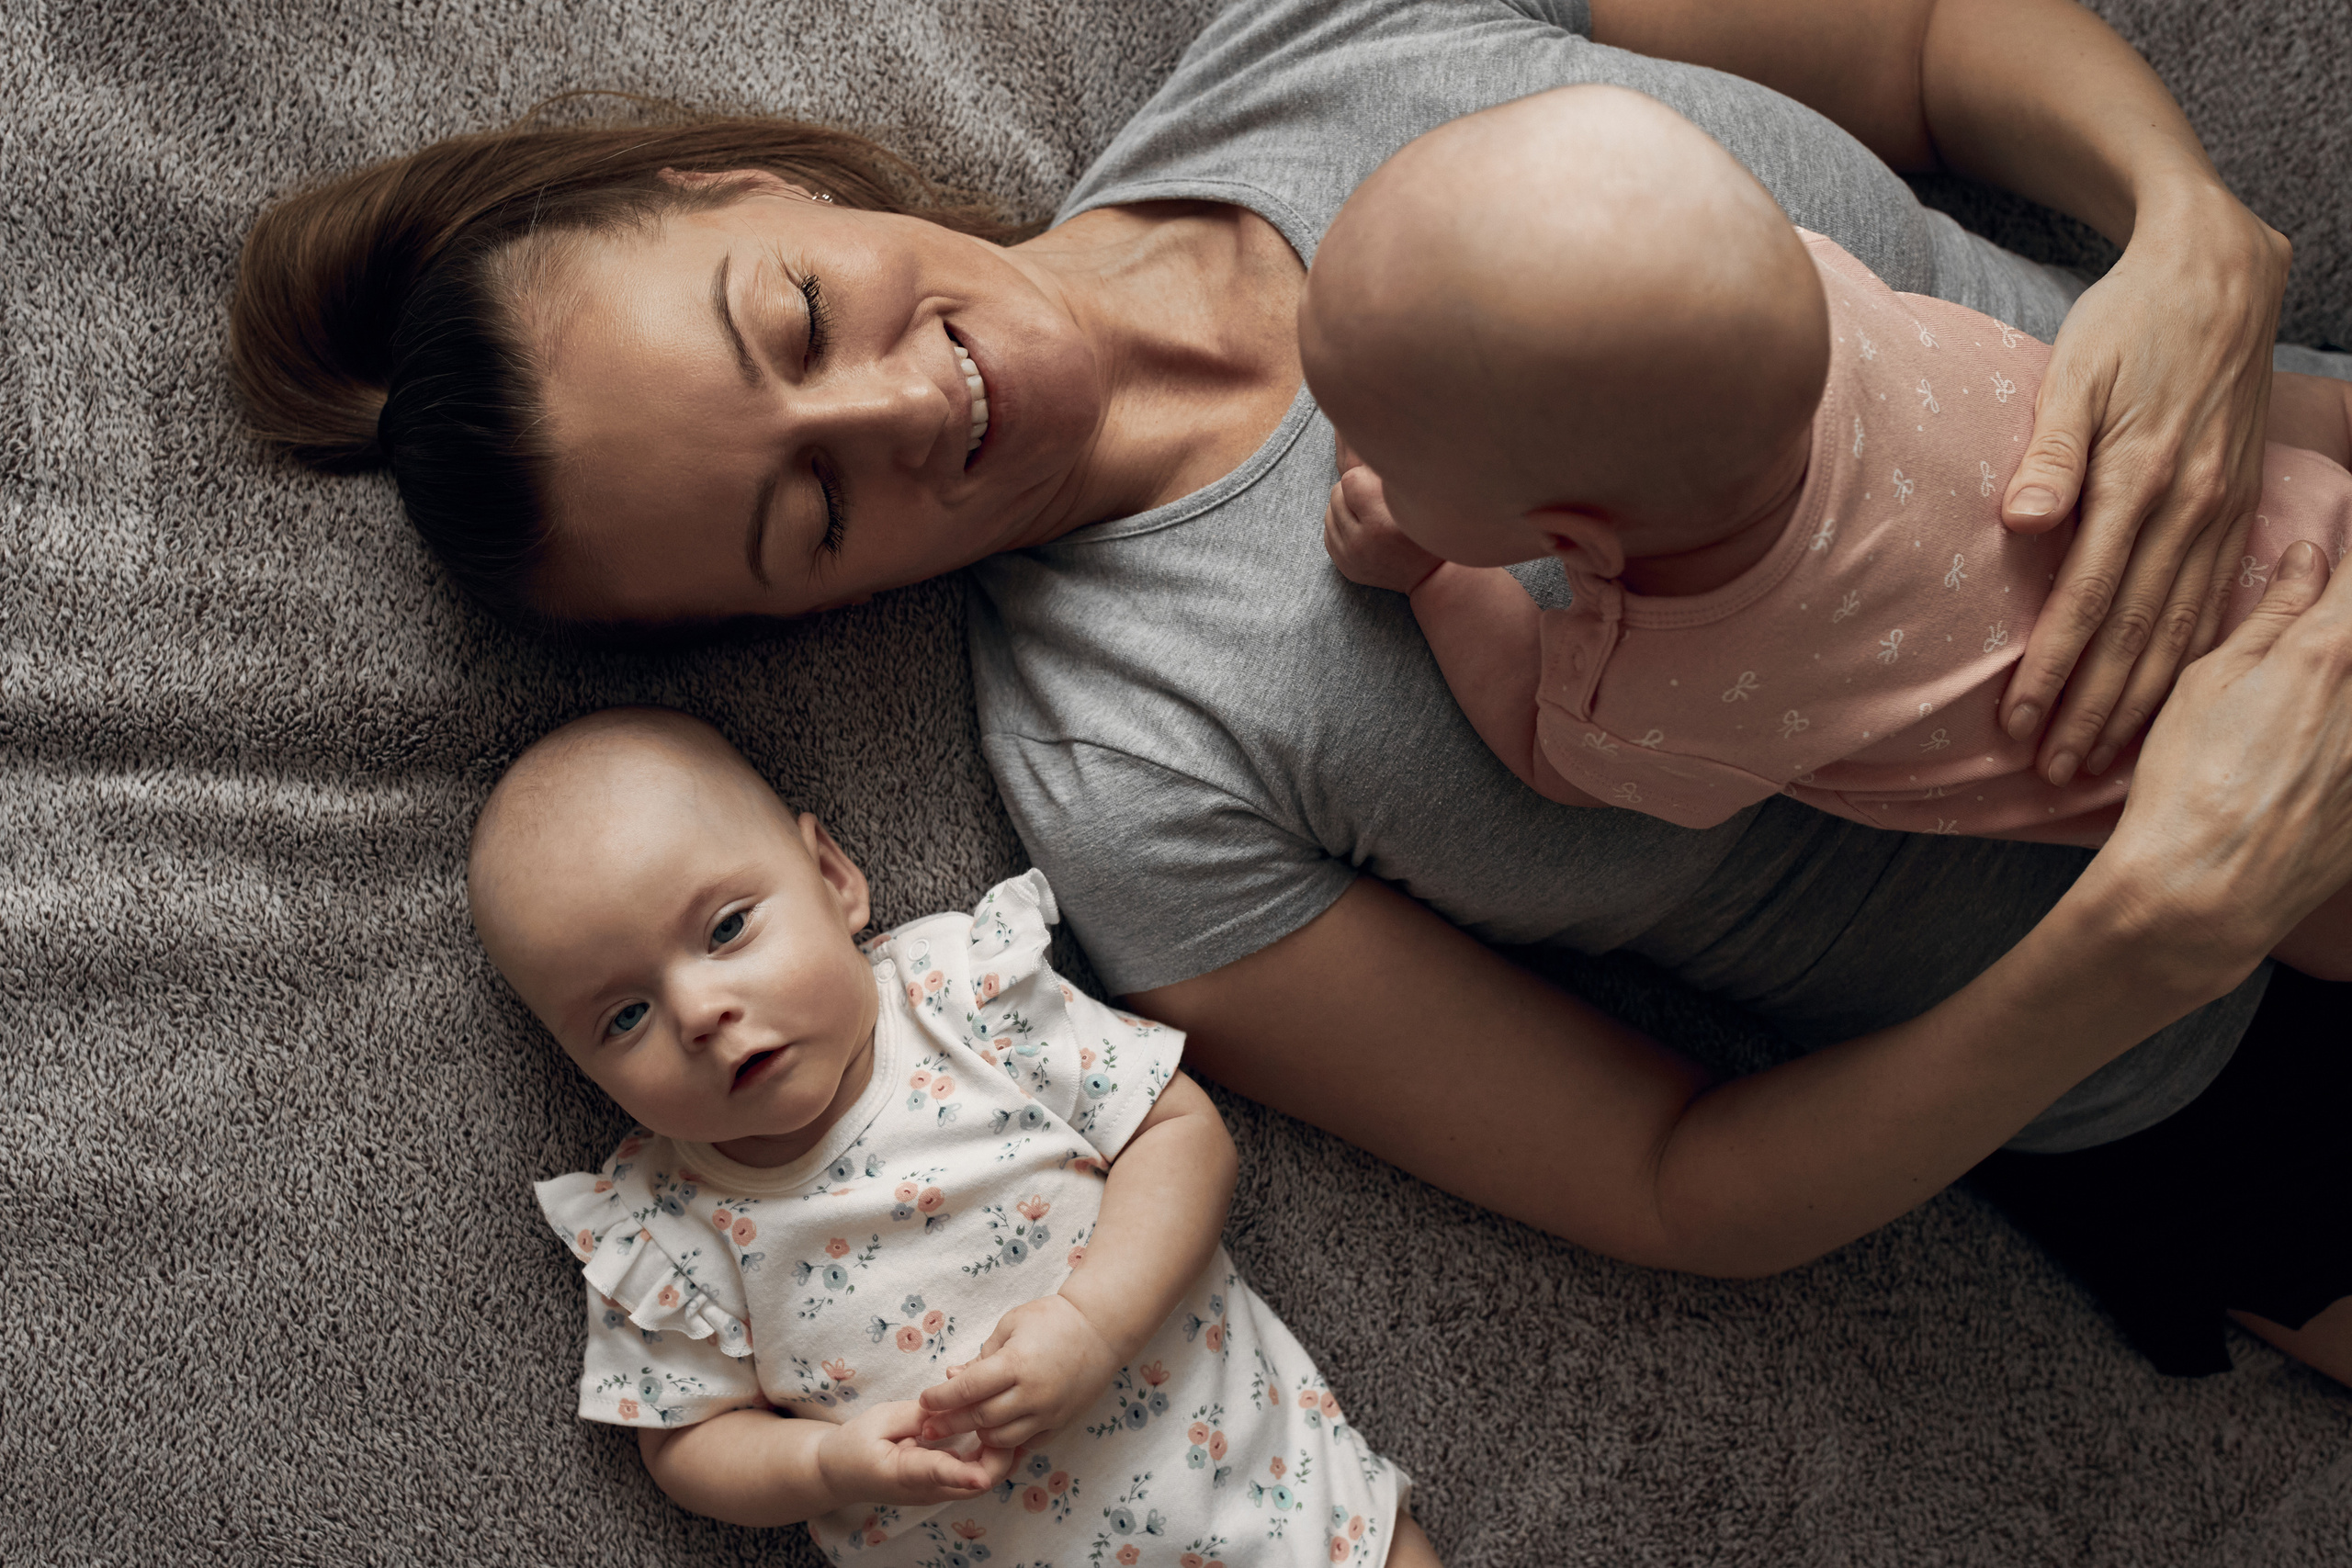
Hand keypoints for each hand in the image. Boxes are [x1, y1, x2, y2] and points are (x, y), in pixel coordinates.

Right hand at [814, 1400, 1016, 1508]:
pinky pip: (974, 1474)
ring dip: (999, 1454)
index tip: (982, 1474)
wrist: (838, 1474)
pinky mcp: (943, 1485)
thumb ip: (917, 1415)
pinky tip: (994, 1429)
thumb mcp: (879, 1420)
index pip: (938, 1473)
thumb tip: (952, 1406)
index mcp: (904, 1472)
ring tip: (1007, 1418)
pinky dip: (989, 1454)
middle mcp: (927, 1489)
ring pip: (981, 1481)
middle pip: (975, 1483)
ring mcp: (938, 1491)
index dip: (961, 1474)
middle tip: (1009, 1417)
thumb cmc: (853, 1445)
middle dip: (999, 1456)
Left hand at [915, 1293, 1121, 1449]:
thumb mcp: (1011, 1325)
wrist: (1100, 1329)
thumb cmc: (1053, 1318)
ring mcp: (1049, 1412)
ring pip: (1002, 1438)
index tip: (924, 1401)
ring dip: (979, 1434)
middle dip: (951, 1424)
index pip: (968, 1389)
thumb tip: (953, 1377)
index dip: (941, 1398)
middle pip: (981, 1419)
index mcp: (1016, 1363)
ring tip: (966, 1426)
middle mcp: (1032, 1393)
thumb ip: (982, 1355)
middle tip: (929, 1428)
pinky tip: (996, 1430)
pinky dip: (1008, 1440)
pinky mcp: (1061, 1422)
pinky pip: (1027, 1442)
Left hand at [1325, 463, 1445, 594]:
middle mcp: (1361, 543)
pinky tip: (1362, 524)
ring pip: (1330, 511)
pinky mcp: (1344, 566)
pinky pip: (1329, 530)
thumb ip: (1392, 475)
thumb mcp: (1419, 499)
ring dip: (1346, 506)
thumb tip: (1370, 445)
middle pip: (1337, 494)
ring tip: (1370, 510)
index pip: (1350, 480)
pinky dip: (1342, 523)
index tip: (1379, 483)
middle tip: (1375, 496)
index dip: (1365, 477)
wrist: (1432, 576)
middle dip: (1354, 490)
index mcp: (1380, 524)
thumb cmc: (1429, 530)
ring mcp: (1349, 558)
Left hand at [1997, 182, 2291, 784]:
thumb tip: (2019, 522)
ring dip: (2139, 700)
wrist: (2217, 275)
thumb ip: (2050, 454)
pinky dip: (2189, 660)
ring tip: (2099, 760)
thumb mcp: (2076, 373)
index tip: (2020, 725)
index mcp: (2143, 481)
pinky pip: (2215, 603)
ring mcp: (2222, 511)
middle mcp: (2191, 508)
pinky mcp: (2238, 506)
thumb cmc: (2128, 323)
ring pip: (2181, 629)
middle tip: (2054, 775)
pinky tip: (2168, 702)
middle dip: (2094, 710)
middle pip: (2136, 632)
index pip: (2088, 599)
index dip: (2053, 668)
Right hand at [2090, 541, 2351, 991]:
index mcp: (2332, 649)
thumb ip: (2272, 616)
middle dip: (2340, 629)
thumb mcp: (2208, 684)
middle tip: (2301, 657)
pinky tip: (2309, 761)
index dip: (2344, 566)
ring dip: (2341, 688)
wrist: (2206, 892)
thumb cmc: (2189, 784)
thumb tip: (2307, 562)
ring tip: (2292, 720)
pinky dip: (2345, 738)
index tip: (2331, 570)